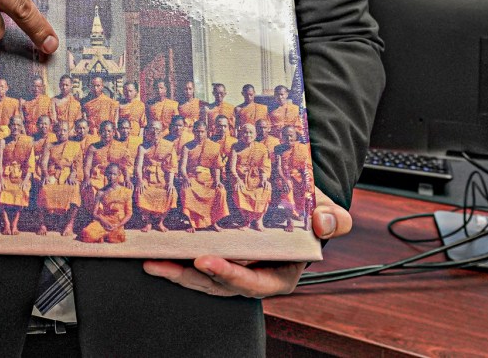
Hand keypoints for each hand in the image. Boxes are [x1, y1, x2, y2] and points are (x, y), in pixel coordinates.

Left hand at [142, 187, 350, 297]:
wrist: (297, 204)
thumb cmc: (311, 211)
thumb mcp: (328, 212)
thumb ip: (334, 219)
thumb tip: (322, 222)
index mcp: (280, 274)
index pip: (253, 282)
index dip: (230, 276)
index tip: (207, 262)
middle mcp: (253, 277)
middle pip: (219, 285)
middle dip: (192, 277)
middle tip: (168, 263)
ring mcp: (233, 268)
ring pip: (202, 279)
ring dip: (176, 272)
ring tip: (153, 262)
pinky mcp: (218, 256)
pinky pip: (194, 264)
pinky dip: (176, 259)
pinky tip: (155, 252)